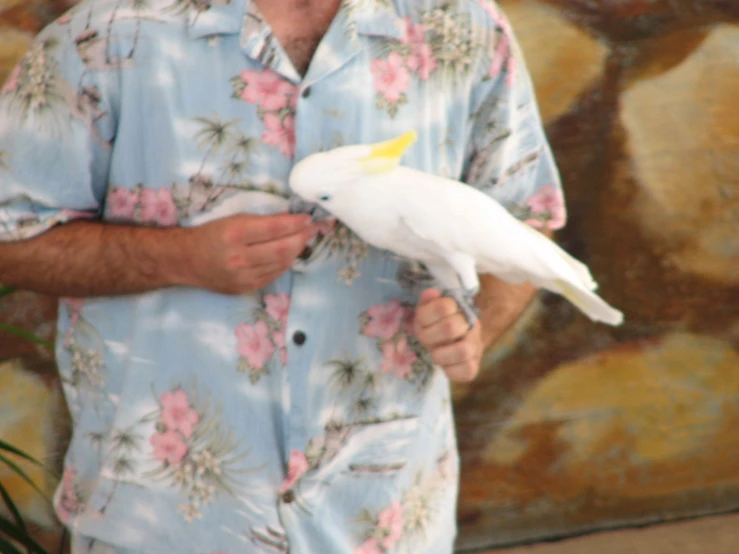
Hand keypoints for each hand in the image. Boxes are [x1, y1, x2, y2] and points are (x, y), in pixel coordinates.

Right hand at [180, 212, 316, 293]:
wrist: (186, 261)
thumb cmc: (211, 234)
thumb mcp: (233, 220)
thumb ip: (262, 221)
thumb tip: (292, 219)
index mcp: (234, 234)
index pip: (273, 229)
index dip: (294, 223)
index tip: (307, 218)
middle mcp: (238, 258)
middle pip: (281, 249)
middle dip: (301, 238)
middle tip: (312, 230)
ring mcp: (242, 276)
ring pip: (281, 264)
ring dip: (296, 251)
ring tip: (303, 240)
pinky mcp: (245, 288)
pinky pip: (273, 275)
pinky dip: (285, 263)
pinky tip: (289, 254)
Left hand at [413, 289, 482, 381]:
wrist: (454, 339)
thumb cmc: (435, 324)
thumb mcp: (428, 310)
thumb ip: (427, 300)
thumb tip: (432, 293)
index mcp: (458, 308)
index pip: (443, 306)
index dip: (427, 316)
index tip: (425, 322)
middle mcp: (471, 325)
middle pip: (450, 327)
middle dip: (431, 336)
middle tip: (428, 341)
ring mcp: (475, 345)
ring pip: (463, 351)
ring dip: (441, 355)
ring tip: (436, 354)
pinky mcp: (475, 364)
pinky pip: (468, 371)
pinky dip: (451, 371)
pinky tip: (445, 365)